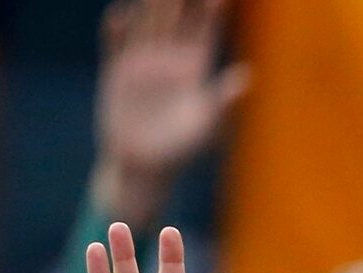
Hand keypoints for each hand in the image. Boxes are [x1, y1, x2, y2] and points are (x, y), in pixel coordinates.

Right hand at [94, 0, 246, 218]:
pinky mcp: (116, 73)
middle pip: (174, 19)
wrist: (144, 166)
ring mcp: (141, 63)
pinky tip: (120, 14)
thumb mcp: (207, 124)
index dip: (211, 11)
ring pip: (146, 25)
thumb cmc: (182, 150)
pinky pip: (115, 45)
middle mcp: (168, 60)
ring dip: (150, 6)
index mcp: (195, 70)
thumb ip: (224, 100)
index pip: (205, 32)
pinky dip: (116, 30)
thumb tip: (248, 76)